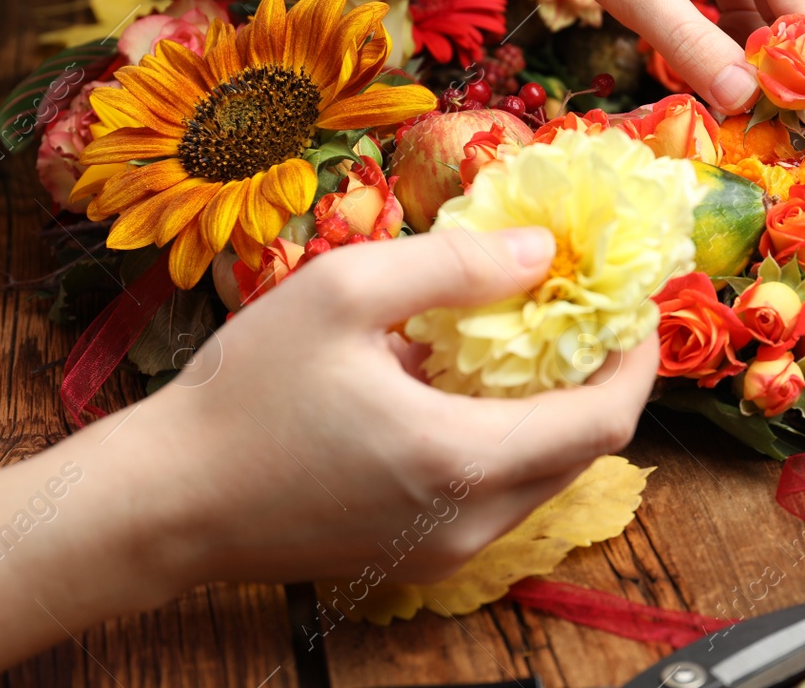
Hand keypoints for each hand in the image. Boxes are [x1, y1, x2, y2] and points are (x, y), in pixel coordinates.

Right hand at [0, 229, 655, 670]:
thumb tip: (542, 250)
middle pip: (587, 450)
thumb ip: (454, 267)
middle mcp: (471, 520)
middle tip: (592, 309)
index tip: (637, 303)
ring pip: (549, 475)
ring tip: (542, 336)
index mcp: (462, 459)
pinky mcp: (422, 554)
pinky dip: (518, 437)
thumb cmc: (242, 394)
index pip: (605, 419)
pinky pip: (505, 493)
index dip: (637, 358)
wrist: (166, 501)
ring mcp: (447, 548)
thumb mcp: (343, 293)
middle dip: (604, 376)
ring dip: (562, 406)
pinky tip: (481, 385)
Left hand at [487, 0, 804, 113]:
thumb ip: (691, 46)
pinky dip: (733, 45)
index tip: (765, 119)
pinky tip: (709, 75)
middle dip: (786, 69)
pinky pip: (744, 9)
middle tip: (747, 119)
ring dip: (758, 62)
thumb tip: (744, 101)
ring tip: (727, 106)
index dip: (801, 71)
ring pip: (776, 16)